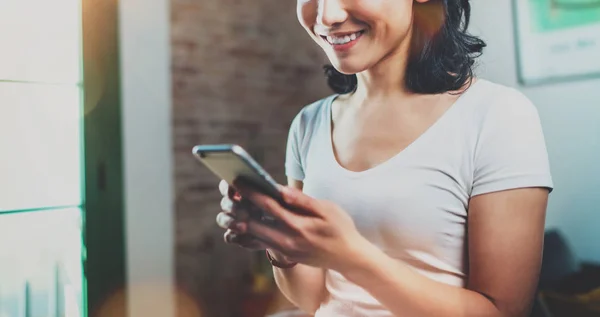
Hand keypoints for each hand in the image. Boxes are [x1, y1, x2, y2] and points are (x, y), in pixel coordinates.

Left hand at [228, 179, 365, 271]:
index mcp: (298, 226)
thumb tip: (281, 189)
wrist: (348, 257)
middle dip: (239, 207)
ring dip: (240, 220)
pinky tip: (240, 223)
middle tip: (227, 193)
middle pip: (253, 223)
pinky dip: (248, 233)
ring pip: (253, 235)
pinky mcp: (285, 255)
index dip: (251, 192)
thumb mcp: (327, 209)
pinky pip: (260, 244)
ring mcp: (285, 250)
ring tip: (231, 205)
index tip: (238, 181)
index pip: (268, 206)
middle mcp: (288, 241)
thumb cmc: (341, 229)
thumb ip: (303, 200)